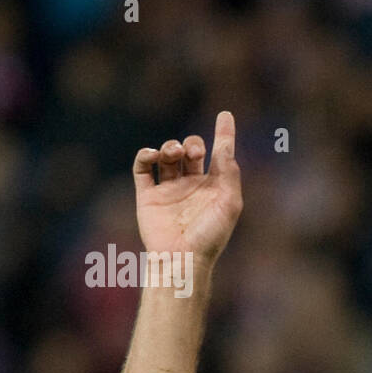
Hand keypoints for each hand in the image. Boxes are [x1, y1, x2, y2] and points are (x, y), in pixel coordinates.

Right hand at [132, 112, 242, 266]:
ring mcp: (169, 189)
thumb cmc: (210, 235)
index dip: (223, 134)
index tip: (225, 115)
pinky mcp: (148, 195)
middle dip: (192, 144)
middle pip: (191, 151)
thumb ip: (229, 172)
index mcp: (214, 187)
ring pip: (167, 156)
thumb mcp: (229, 203)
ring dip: (170, 147)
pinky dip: (145, 155)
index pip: (220, 154)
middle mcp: (192, 185)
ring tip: (173, 152)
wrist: (182, 258)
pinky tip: (152, 154)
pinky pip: (142, 168)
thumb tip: (226, 146)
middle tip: (193, 152)